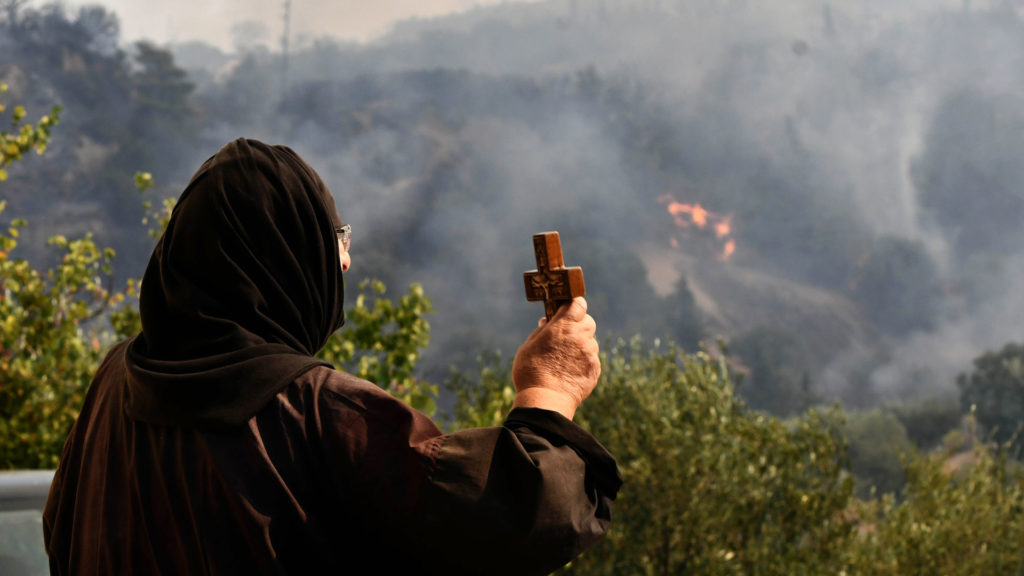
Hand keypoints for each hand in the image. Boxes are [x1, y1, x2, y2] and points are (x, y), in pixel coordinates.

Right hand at [511, 297, 599, 419]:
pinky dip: (584, 360)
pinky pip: (592, 358)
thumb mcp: (528, 346)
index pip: (578, 304)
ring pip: (591, 341)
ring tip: (566, 357)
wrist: (545, 401)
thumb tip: (547, 321)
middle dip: (579, 324)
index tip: (568, 309)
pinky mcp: (595, 369)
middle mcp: (580, 337)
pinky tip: (570, 370)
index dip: (574, 305)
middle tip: (566, 334)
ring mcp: (590, 353)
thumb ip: (541, 331)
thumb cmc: (531, 372)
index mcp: (563, 326)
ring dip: (582, 344)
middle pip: (588, 321)